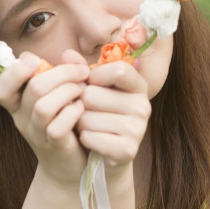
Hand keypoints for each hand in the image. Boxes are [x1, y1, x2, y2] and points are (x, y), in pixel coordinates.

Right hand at [0, 52, 90, 182]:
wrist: (73, 167)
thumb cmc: (68, 124)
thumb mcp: (63, 95)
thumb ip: (66, 73)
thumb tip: (69, 54)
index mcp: (19, 105)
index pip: (1, 88)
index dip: (14, 71)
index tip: (36, 61)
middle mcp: (23, 120)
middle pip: (33, 88)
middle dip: (61, 73)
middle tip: (81, 73)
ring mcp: (38, 135)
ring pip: (43, 106)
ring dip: (68, 91)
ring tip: (82, 90)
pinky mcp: (55, 146)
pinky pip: (58, 126)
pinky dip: (73, 113)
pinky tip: (82, 109)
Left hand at [76, 54, 150, 170]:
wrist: (104, 154)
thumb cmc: (97, 114)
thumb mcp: (92, 87)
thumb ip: (80, 69)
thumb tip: (67, 54)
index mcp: (137, 86)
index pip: (118, 69)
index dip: (95, 75)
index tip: (90, 84)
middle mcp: (142, 106)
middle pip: (93, 94)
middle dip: (80, 104)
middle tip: (87, 112)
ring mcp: (138, 129)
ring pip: (87, 118)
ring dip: (80, 124)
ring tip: (89, 127)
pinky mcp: (128, 150)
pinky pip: (90, 138)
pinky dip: (85, 139)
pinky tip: (92, 141)